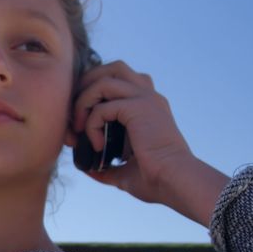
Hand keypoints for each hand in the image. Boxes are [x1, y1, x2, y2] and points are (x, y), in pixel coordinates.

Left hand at [65, 60, 194, 205]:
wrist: (175, 183)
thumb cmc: (156, 181)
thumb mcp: (125, 171)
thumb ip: (107, 166)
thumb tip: (89, 169)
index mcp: (148, 106)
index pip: (118, 81)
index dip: (94, 95)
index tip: (80, 125)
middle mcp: (149, 97)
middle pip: (112, 68)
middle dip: (87, 85)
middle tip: (77, 115)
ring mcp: (145, 99)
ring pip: (104, 80)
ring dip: (84, 102)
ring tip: (80, 128)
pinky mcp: (139, 108)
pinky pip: (103, 107)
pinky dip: (92, 124)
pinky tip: (97, 146)